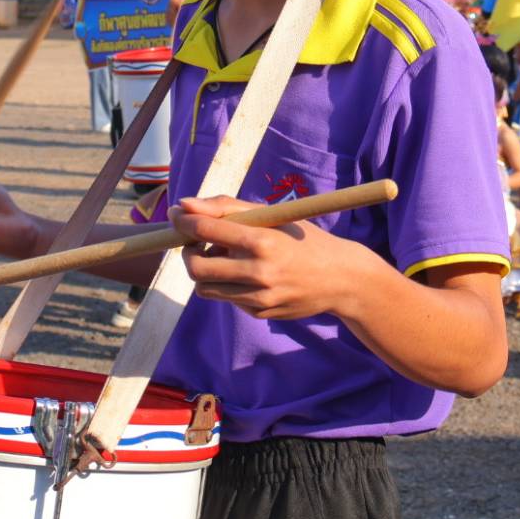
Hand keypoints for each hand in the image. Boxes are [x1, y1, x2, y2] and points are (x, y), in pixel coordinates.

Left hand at [172, 195, 361, 320]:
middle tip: (196, 243)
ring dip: (205, 271)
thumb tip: (185, 205)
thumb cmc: (303, 240)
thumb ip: (227, 208)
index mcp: (262, 241)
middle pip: (197, 267)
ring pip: (206, 288)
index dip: (184, 222)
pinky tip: (248, 275)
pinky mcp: (261, 313)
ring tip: (224, 257)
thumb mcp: (272, 216)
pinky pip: (227, 299)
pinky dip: (228, 285)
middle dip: (188, 253)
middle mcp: (259, 272)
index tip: (178, 215)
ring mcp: (260, 297)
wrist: (341, 279)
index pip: (205, 230)